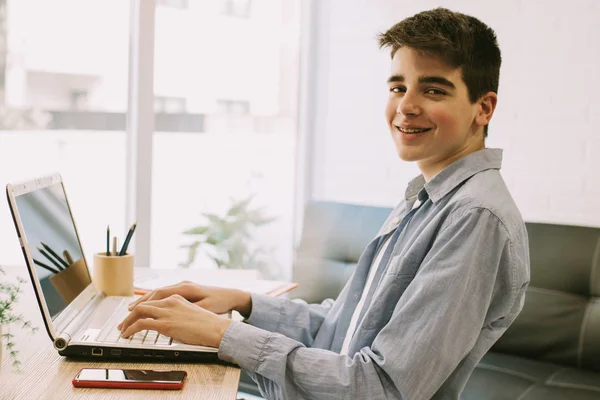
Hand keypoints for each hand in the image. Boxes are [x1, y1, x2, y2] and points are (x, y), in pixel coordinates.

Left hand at [118, 295, 231, 347]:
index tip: (134, 313)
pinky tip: (127, 334)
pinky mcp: (165, 323)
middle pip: (144, 303)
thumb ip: (179, 312)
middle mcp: (170, 301)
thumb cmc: (208, 322)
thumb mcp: (192, 311)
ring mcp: (167, 311)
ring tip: (123, 330)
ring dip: (128, 321)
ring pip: (139, 311)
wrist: (216, 327)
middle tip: (124, 323)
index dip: (141, 306)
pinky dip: (131, 328)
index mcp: (177, 297)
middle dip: (131, 314)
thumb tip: (171, 321)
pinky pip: (141, 324)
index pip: (153, 299)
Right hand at [129, 281, 251, 316]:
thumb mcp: (205, 308)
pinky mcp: (185, 290)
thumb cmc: (220, 302)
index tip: (132, 311)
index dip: (144, 303)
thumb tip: (173, 313)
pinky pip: (164, 294)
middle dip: (140, 303)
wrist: (231, 295)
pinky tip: (148, 306)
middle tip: (126, 313)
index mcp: (185, 288)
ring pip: (159, 293)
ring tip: (132, 309)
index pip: (159, 295)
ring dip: (145, 301)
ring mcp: (183, 287)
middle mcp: (182, 285)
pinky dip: (154, 300)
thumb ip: (189, 309)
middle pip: (156, 293)